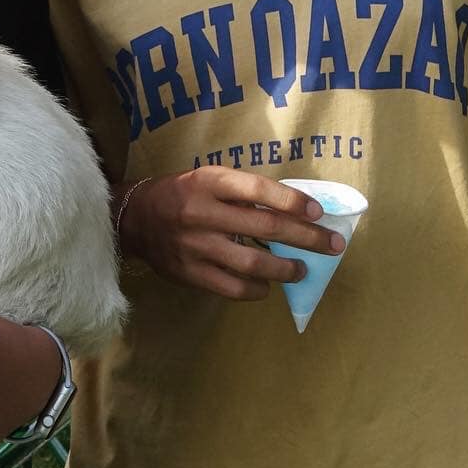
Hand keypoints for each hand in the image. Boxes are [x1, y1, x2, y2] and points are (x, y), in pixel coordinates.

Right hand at [120, 168, 343, 300]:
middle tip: (332, 245)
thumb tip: (294, 211)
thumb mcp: (209, 179)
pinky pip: (231, 287)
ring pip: (252, 263)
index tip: (318, 212)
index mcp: (208, 182)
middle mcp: (201, 213)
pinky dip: (256, 288)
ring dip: (285, 268)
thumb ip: (243, 192)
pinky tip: (267, 284)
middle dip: (306, 237)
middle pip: (264, 227)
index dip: (292, 201)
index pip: (258, 190)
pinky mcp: (188, 273)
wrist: (135, 218)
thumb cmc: (182, 194)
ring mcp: (194, 246)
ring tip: (302, 270)